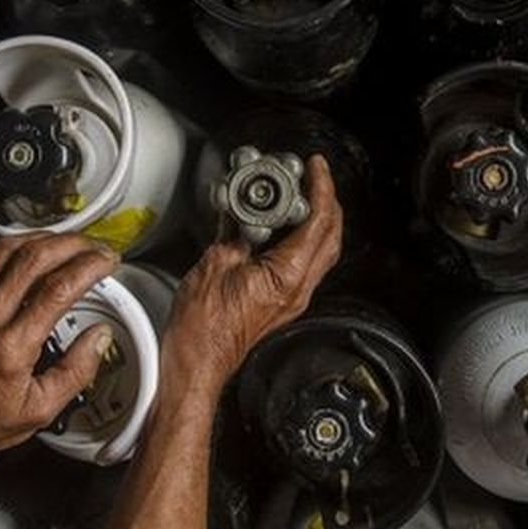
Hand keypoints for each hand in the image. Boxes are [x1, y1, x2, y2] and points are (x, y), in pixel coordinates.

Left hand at [0, 233, 119, 464]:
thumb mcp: (39, 411)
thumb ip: (76, 372)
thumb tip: (98, 338)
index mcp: (10, 348)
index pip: (59, 288)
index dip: (90, 265)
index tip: (105, 261)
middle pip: (34, 258)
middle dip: (73, 244)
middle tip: (90, 247)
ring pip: (4, 250)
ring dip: (41, 240)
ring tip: (61, 244)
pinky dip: (1, 248)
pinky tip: (17, 254)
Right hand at [165, 155, 342, 396]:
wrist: (197, 361)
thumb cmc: (201, 327)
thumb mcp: (215, 263)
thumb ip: (234, 231)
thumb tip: (241, 210)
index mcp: (286, 276)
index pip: (318, 222)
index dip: (320, 188)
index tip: (315, 167)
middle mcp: (298, 289)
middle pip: (330, 236)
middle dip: (326, 201)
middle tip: (312, 177)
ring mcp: (293, 298)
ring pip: (321, 250)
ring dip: (316, 219)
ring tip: (299, 195)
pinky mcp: (282, 301)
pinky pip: (304, 263)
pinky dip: (301, 237)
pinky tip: (282, 225)